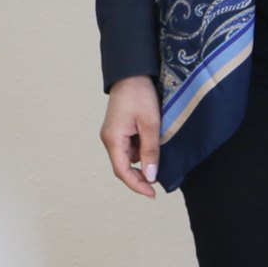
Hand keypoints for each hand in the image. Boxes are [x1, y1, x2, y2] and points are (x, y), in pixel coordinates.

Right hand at [100, 76, 161, 197]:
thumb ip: (150, 151)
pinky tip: (152, 140)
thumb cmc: (139, 94)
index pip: (122, 171)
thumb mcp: (150, 124)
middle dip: (140, 175)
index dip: (137, 185)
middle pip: (123, 166)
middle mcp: (109, 139)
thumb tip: (150, 176)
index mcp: (113, 139)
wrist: (132, 72)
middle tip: (158, 180)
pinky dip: (141, 148)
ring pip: (128, 156)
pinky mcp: (118, 128)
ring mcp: (113, 133)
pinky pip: (129, 146)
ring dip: (142, 159)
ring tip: (158, 152)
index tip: (152, 194)